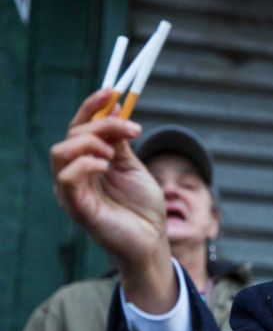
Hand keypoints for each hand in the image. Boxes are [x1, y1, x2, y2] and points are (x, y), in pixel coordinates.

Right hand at [51, 89, 176, 312]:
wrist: (153, 239)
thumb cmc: (143, 207)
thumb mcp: (133, 166)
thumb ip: (120, 142)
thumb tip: (115, 110)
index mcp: (88, 163)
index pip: (79, 128)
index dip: (92, 107)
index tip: (113, 91)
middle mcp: (75, 175)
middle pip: (71, 136)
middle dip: (102, 124)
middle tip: (132, 129)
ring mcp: (73, 192)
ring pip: (61, 153)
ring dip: (90, 142)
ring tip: (116, 153)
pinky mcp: (77, 208)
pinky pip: (67, 177)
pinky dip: (86, 163)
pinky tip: (107, 165)